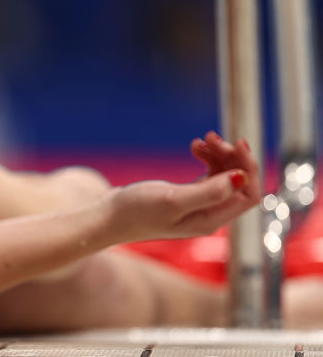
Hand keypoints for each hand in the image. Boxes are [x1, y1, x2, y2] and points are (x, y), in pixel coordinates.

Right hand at [109, 133, 259, 241]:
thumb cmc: (136, 211)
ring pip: (224, 176)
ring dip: (218, 154)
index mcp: (211, 220)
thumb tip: (241, 178)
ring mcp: (199, 206)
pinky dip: (206, 158)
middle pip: (238, 182)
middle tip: (210, 136)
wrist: (108, 218)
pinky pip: (208, 175)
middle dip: (231, 157)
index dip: (249, 168)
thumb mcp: (173, 200)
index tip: (236, 144)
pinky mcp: (187, 197)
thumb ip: (209, 192)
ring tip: (199, 140)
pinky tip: (193, 147)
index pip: (249, 194)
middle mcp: (209, 215)